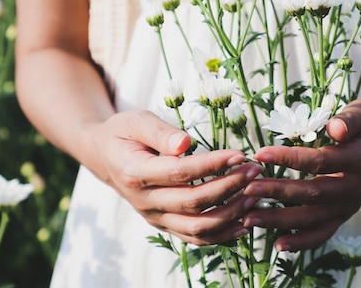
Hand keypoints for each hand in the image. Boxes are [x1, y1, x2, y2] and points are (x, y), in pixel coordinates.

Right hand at [86, 109, 262, 245]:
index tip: (239, 154)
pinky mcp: (164, 225)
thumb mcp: (136, 121)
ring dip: (231, 214)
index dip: (213, 165)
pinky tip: (244, 223)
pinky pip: (195, 238)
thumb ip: (160, 132)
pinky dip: (222, 235)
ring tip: (255, 195)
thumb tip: (185, 143)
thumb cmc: (124, 133)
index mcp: (136, 173)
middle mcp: (145, 201)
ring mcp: (154, 217)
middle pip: (193, 202)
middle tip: (255, 171)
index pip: (181, 173)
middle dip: (229, 187)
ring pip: (197, 228)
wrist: (105, 157)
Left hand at [242, 99, 360, 250]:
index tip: (260, 153)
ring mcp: (349, 203)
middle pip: (312, 193)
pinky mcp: (344, 213)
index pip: (320, 161)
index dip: (289, 158)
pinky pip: (324, 233)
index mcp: (359, 158)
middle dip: (277, 192)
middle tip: (247, 189)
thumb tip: (334, 128)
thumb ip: (352, 118)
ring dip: (280, 220)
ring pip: (313, 218)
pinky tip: (278, 244)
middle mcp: (354, 186)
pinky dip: (302, 242)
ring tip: (249, 218)